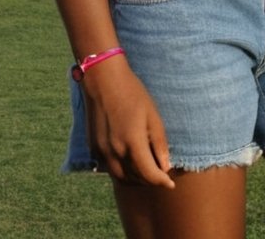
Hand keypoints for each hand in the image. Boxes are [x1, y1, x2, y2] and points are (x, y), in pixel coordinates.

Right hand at [81, 58, 174, 187]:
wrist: (103, 80)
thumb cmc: (132, 94)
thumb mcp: (153, 115)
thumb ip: (159, 143)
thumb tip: (166, 166)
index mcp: (132, 142)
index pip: (149, 174)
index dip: (162, 182)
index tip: (170, 184)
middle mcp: (115, 152)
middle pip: (136, 179)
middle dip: (150, 180)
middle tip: (161, 175)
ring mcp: (102, 152)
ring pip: (122, 177)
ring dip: (136, 179)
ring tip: (147, 171)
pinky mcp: (94, 148)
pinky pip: (110, 169)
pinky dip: (123, 171)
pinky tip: (130, 162)